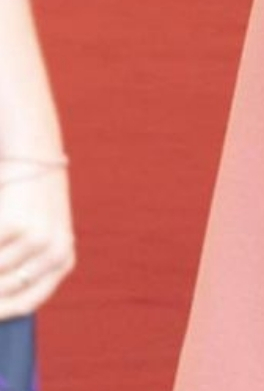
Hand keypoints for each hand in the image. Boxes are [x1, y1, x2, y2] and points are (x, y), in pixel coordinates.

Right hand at [0, 159, 73, 319]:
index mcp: (63, 260)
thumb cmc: (28, 199)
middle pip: (2, 291)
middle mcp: (55, 254)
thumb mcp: (38, 233)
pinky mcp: (13, 224)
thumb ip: (23, 265)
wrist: (33, 156)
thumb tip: (1, 298)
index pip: (26, 303)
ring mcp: (35, 239)